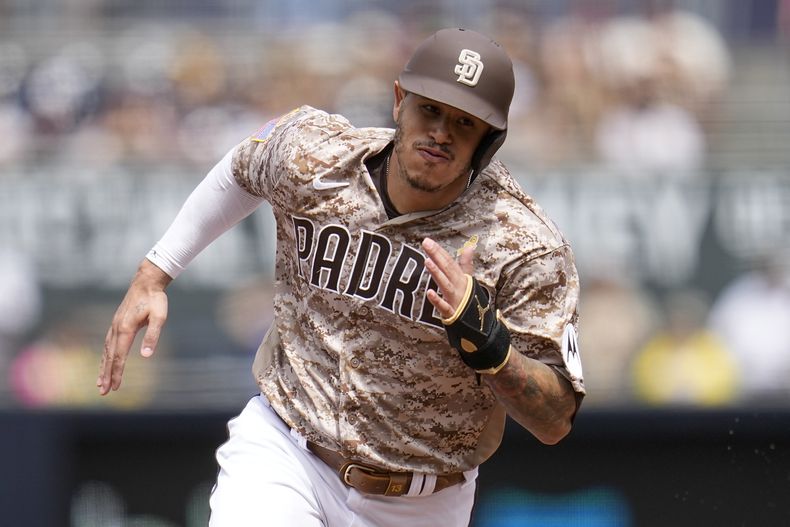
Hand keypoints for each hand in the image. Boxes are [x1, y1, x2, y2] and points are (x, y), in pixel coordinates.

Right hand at [97, 259, 171, 394]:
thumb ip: (153, 336)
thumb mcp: (160, 317)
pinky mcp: (116, 323)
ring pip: (106, 351)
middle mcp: (116, 328)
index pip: (120, 356)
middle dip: (106, 375)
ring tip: (100, 383)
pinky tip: (105, 363)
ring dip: (103, 368)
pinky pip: (107, 344)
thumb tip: (146, 356)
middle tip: (103, 392)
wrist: (146, 282)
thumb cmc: (155, 299)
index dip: (117, 372)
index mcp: (126, 329)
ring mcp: (114, 325)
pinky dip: (105, 356)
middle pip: (110, 357)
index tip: (115, 387)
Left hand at [422, 237, 473, 318]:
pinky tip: (429, 293)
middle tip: (426, 243)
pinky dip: (438, 301)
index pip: (450, 262)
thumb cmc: (471, 302)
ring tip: (427, 261)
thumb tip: (470, 247)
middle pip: (447, 269)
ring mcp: (456, 300)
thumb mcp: (470, 281)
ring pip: (446, 284)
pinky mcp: (453, 314)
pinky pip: (445, 307)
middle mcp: (459, 287)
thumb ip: (467, 264)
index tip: (428, 241)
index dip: (439, 251)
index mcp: (462, 279)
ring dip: (437, 273)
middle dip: (437, 255)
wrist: (480, 327)